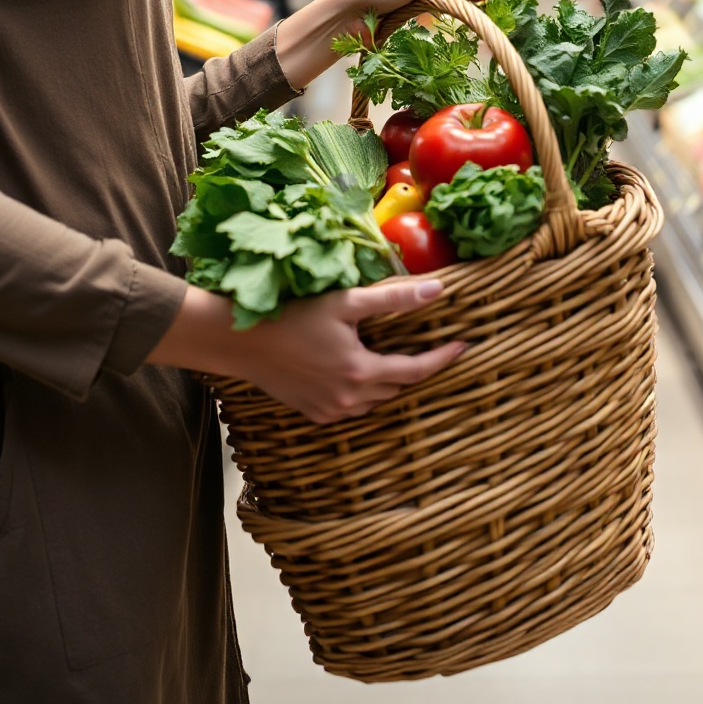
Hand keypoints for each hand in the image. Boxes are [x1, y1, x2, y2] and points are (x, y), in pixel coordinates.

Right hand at [165, 280, 465, 424]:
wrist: (239, 341)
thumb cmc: (291, 315)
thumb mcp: (345, 300)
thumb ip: (393, 297)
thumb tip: (438, 290)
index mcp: (361, 371)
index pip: (416, 370)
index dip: (442, 358)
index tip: (463, 346)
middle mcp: (349, 399)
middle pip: (396, 387)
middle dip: (417, 369)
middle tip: (433, 348)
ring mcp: (329, 411)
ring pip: (374, 401)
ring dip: (388, 382)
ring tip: (397, 359)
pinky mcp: (312, 413)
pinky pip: (350, 408)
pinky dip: (362, 393)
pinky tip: (357, 373)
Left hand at [275, 0, 492, 88]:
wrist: (347, 16)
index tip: (500, 14)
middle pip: (459, 1)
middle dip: (473, 14)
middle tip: (493, 30)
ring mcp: (419, 10)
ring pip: (449, 19)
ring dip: (460, 29)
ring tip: (478, 42)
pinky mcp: (411, 29)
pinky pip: (436, 34)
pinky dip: (445, 40)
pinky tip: (455, 48)